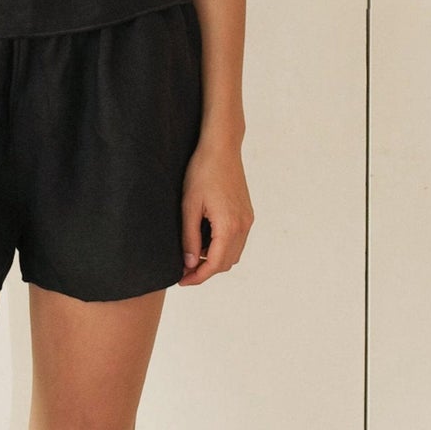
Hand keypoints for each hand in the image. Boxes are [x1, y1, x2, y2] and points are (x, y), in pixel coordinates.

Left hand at [179, 141, 252, 284]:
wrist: (221, 148)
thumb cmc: (202, 172)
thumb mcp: (189, 206)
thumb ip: (190, 238)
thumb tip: (190, 264)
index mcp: (229, 226)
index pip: (215, 264)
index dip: (198, 276)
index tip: (182, 280)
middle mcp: (243, 226)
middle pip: (226, 263)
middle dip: (206, 271)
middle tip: (184, 270)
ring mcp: (248, 220)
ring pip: (233, 253)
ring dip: (214, 260)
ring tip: (192, 256)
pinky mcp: (247, 214)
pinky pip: (237, 240)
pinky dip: (222, 247)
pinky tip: (204, 241)